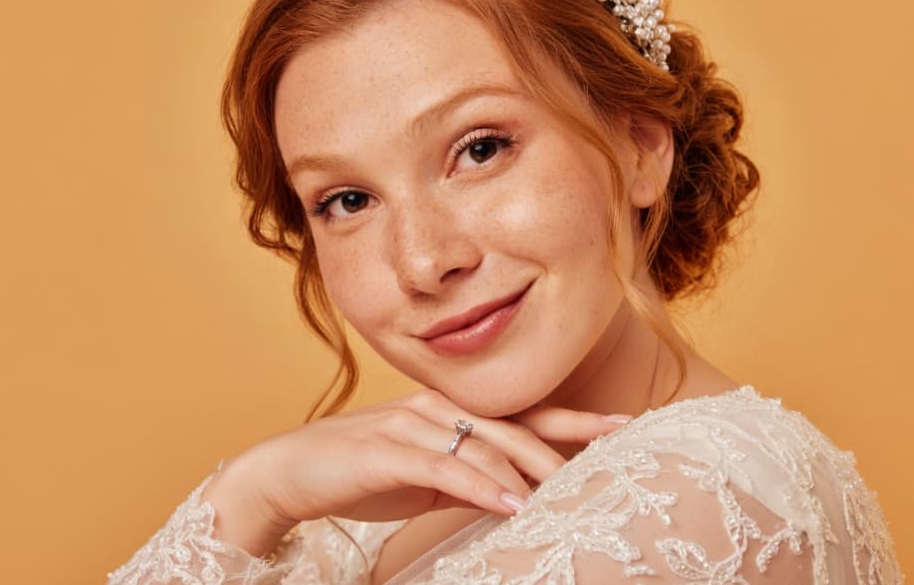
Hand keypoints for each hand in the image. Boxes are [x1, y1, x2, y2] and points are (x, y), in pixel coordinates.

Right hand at [199, 389, 627, 556]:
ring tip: (569, 492)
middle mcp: (438, 409)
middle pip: (515, 426)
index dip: (574, 419)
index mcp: (451, 413)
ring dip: (529, 470)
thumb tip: (515, 497)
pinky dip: (481, 486)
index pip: (524, 414)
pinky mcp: (388, 451)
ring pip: (485, 444)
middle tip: (614, 454)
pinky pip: (445, 467)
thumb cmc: (359, 474)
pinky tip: (512, 505)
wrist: (289, 473)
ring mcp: (412, 425)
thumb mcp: (425, 479)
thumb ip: (468, 479)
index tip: (624, 426)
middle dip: (567, 442)